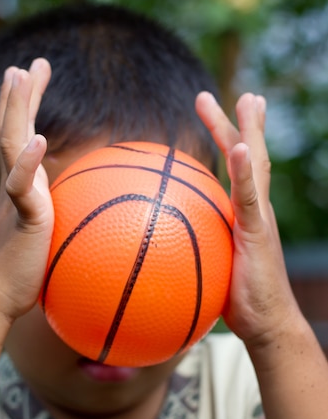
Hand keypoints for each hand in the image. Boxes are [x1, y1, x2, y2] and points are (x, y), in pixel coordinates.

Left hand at [195, 92, 300, 347]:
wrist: (265, 324)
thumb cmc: (236, 301)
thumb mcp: (208, 270)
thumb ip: (189, 251)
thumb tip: (152, 249)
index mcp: (242, 214)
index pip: (236, 169)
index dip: (229, 140)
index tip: (220, 115)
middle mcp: (254, 209)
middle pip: (249, 156)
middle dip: (242, 122)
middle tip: (240, 94)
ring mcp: (260, 218)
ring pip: (256, 164)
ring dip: (250, 130)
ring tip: (249, 99)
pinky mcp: (260, 232)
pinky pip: (250, 197)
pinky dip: (246, 171)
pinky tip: (240, 149)